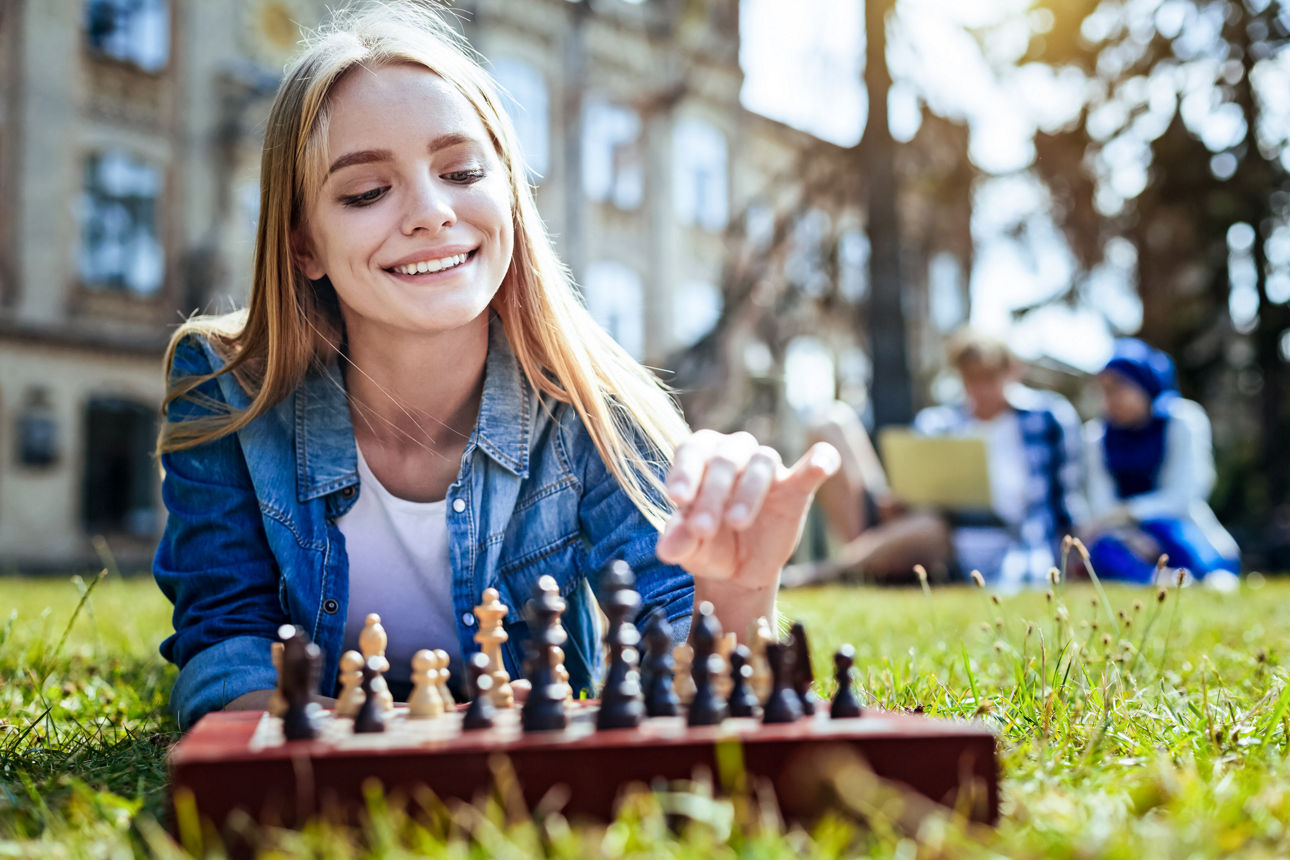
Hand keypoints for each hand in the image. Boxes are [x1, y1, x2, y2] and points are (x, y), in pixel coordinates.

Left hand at [656, 430, 839, 589]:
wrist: (738, 571)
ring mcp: (766, 469)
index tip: (677, 499)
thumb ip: (679, 541)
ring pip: (761, 461)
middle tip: (703, 529)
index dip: (685, 471)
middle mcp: (734, 454)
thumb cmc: (707, 546)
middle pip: (725, 458)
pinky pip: (813, 465)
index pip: (693, 450)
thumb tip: (666, 549)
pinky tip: (820, 464)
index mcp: (701, 458)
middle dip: (712, 493)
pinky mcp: (796, 487)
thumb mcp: (689, 548)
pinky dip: (819, 461)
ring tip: (736, 522)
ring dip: (749, 490)